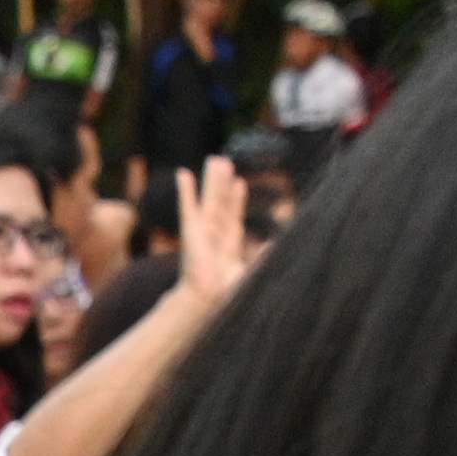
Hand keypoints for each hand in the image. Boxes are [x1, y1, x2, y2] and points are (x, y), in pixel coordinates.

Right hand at [174, 153, 254, 307]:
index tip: (239, 183)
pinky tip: (183, 173)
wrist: (207, 297)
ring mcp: (202, 229)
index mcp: (228, 242)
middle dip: (222, 182)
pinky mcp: (190, 229)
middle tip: (224, 162)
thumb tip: (273, 245)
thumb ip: (261, 256)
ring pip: (209, 198)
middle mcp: (214, 232)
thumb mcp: (249, 271)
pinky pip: (188, 205)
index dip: (237, 199)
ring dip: (211, 179)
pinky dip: (185, 190)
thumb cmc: (226, 291)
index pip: (233, 214)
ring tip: (214, 159)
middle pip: (220, 201)